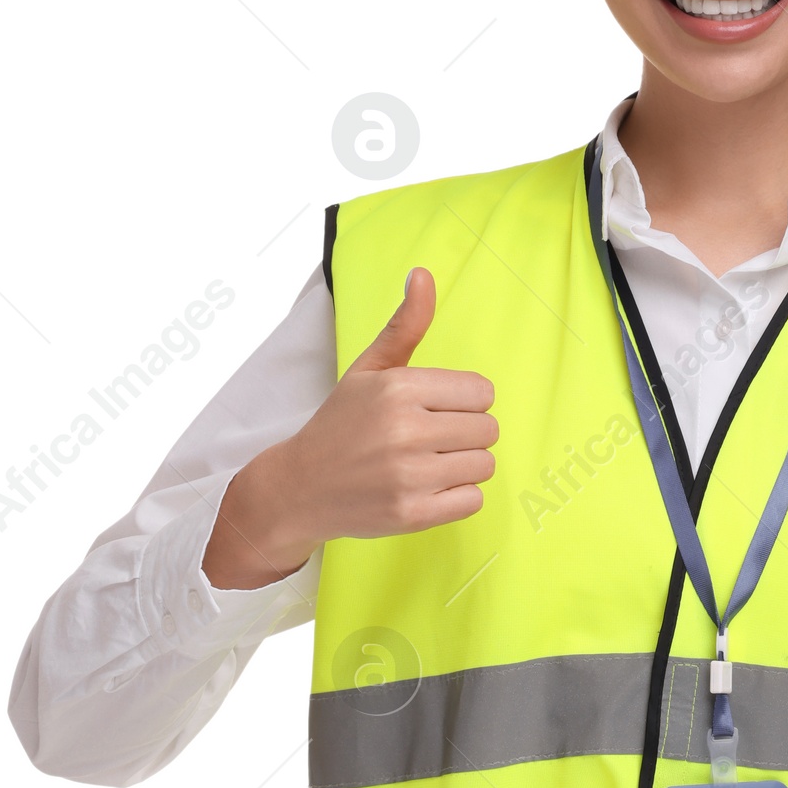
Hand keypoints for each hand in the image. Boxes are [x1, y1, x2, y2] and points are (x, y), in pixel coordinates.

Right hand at [202, 268, 498, 588]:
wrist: (300, 487)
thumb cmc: (341, 423)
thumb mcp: (369, 369)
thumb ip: (404, 325)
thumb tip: (423, 273)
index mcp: (398, 388)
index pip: (482, 392)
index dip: (463, 401)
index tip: (434, 408)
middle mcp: (405, 430)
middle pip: (488, 429)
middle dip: (465, 433)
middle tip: (430, 438)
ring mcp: (409, 476)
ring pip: (484, 464)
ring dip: (463, 465)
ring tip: (428, 463)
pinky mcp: (412, 514)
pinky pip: (473, 500)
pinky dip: (456, 496)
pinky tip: (427, 488)